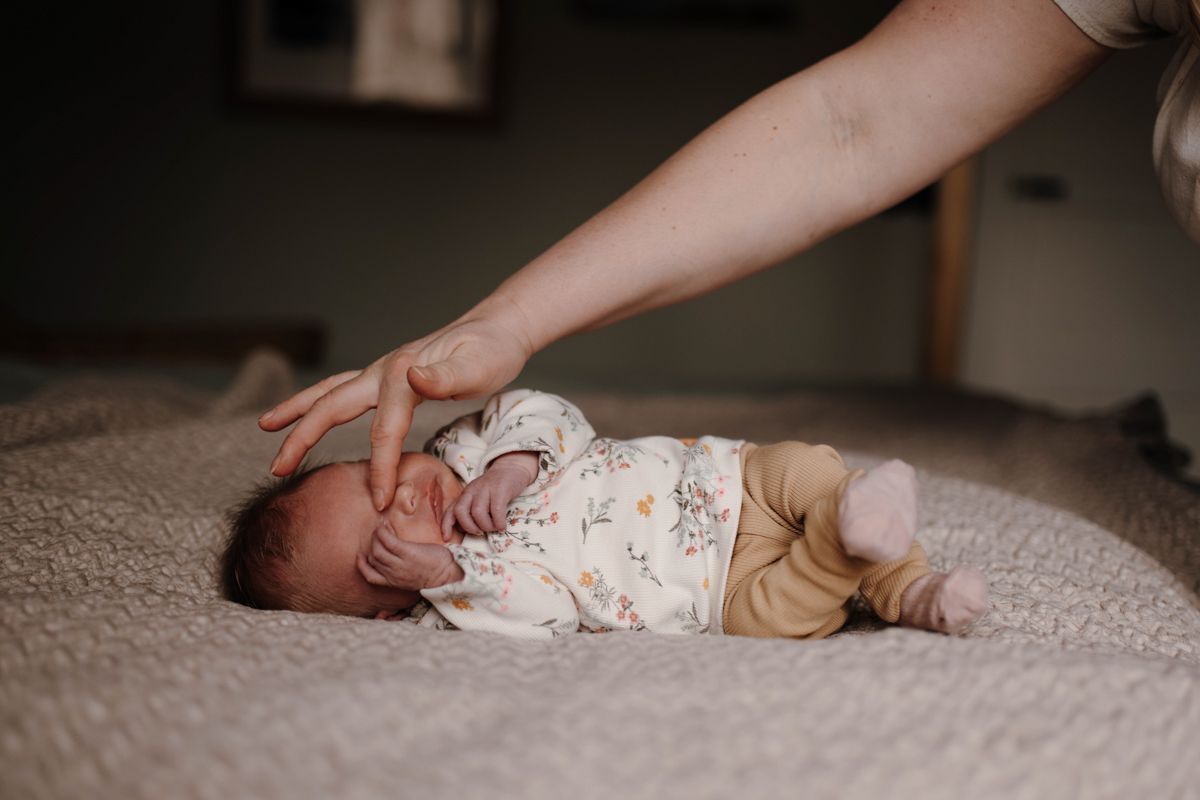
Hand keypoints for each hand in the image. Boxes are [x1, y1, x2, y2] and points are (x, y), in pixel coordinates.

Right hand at [259, 300, 533, 511]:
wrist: (497, 329)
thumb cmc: (491, 351)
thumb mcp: (478, 365)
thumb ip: (446, 375)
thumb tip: (411, 378)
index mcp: (401, 372)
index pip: (382, 430)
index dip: (379, 467)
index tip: (380, 501)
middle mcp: (383, 370)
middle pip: (331, 405)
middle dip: (301, 437)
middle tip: (275, 468)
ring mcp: (382, 372)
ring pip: (329, 393)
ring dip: (298, 412)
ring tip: (266, 427)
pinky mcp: (388, 377)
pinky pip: (345, 392)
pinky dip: (321, 404)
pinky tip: (310, 413)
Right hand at [357, 522, 464, 589]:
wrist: (449, 573)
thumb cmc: (434, 572)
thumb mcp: (412, 578)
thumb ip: (401, 571)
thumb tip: (394, 559)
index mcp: (394, 583)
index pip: (370, 577)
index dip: (363, 565)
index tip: (362, 555)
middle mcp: (394, 575)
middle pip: (372, 558)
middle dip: (371, 545)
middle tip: (376, 536)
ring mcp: (400, 564)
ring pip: (376, 549)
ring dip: (375, 537)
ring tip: (380, 530)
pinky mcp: (407, 553)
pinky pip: (387, 540)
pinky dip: (382, 532)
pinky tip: (384, 527)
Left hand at [443, 451, 538, 538]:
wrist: (511, 468)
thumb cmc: (495, 489)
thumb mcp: (479, 497)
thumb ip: (470, 510)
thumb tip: (463, 530)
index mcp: (465, 494)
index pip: (450, 510)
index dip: (446, 525)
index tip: (447, 538)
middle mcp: (472, 490)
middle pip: (461, 511)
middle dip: (469, 527)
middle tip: (480, 532)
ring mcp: (486, 488)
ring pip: (477, 512)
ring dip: (486, 526)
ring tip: (494, 528)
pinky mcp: (500, 489)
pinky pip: (496, 510)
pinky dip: (499, 523)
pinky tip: (502, 526)